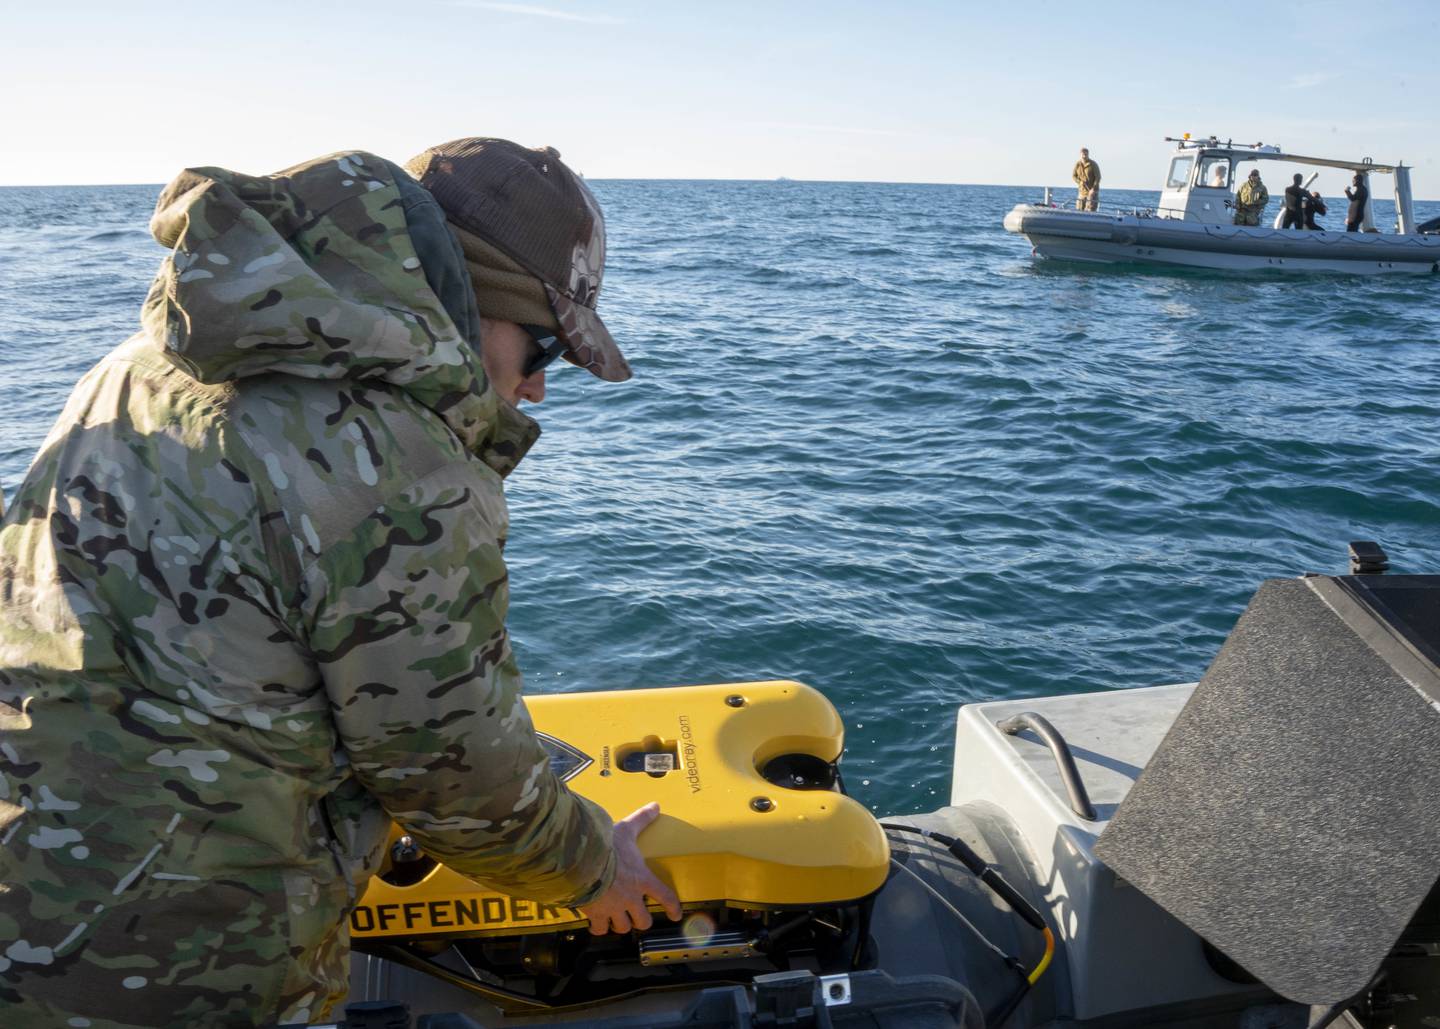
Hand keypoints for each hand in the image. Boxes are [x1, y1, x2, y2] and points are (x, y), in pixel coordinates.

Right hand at [578, 802, 681, 934]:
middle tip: (637, 915)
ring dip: (621, 924)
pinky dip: (598, 928)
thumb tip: (655, 806)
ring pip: (623, 927)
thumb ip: (641, 819)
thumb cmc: (605, 846)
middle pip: (643, 920)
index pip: (665, 896)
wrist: (581, 860)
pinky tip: (596, 924)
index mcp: (642, 879)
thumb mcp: (626, 829)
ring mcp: (613, 908)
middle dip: (641, 920)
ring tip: (616, 919)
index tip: (675, 915)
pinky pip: (600, 928)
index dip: (672, 907)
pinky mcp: (596, 914)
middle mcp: (631, 897)